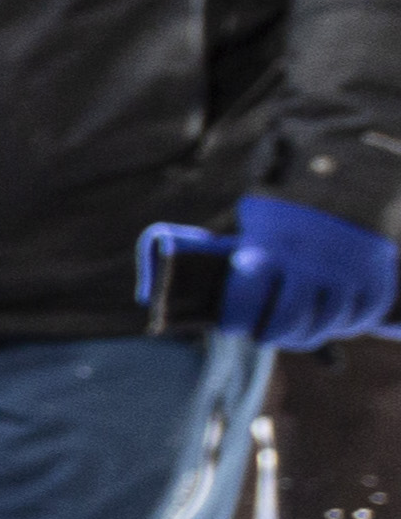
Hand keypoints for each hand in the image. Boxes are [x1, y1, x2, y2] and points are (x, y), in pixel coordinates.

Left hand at [138, 191, 400, 347]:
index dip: (234, 320)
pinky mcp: (376, 279)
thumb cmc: (277, 218)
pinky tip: (331, 317)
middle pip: (287, 326)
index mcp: (267, 249)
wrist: (344, 184)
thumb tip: (143, 296)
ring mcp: (348, 273)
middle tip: (265, 330)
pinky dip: (346, 324)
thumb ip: (192, 255)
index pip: (243, 306)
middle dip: (270, 334)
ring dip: (307, 334)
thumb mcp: (241, 227)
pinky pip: (360, 320)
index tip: (232, 321)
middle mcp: (309, 264)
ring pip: (325, 327)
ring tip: (295, 326)